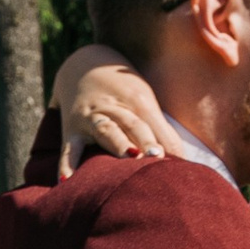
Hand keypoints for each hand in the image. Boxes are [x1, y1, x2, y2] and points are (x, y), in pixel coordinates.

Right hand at [52, 53, 179, 175]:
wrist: (82, 66)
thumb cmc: (122, 92)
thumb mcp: (143, 101)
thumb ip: (161, 130)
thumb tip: (183, 161)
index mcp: (137, 100)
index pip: (156, 125)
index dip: (168, 143)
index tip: (181, 164)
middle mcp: (113, 107)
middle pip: (133, 124)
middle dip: (145, 140)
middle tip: (157, 157)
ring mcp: (91, 118)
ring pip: (106, 131)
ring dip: (117, 144)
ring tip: (128, 158)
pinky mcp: (71, 130)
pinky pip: (69, 149)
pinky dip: (67, 164)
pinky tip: (67, 181)